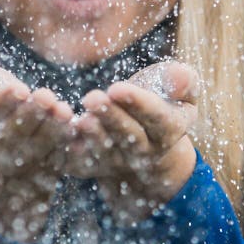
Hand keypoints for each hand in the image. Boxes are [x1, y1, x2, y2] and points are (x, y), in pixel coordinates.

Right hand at [0, 56, 74, 239]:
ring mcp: (13, 169)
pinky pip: (51, 161)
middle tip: (45, 96)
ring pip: (33, 151)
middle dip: (29, 116)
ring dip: (50, 131)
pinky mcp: (38, 174)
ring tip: (63, 109)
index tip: (20, 89)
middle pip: (8, 138)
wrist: (4, 134)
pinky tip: (72, 125)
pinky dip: (62, 145)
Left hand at [64, 60, 198, 223]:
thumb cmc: (162, 101)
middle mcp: (145, 152)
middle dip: (110, 118)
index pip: (157, 118)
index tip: (117, 88)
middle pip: (129, 137)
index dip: (138, 103)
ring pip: (105, 153)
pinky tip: (60, 133)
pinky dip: (70, 152)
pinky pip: (81, 164)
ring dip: (91, 137)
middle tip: (92, 98)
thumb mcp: (181, 90)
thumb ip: (183, 80)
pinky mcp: (93, 167)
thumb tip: (180, 76)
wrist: (144, 138)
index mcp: (168, 130)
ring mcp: (118, 162)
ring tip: (79, 119)